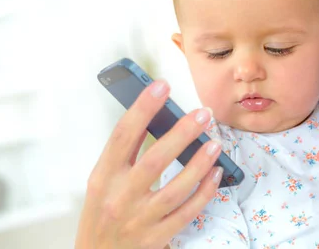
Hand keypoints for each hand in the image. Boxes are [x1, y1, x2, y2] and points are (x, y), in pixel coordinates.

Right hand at [75, 80, 222, 248]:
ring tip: (215, 142)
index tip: (161, 86)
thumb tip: (153, 118)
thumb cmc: (102, 213)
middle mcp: (120, 198)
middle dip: (181, 134)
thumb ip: (124, 154)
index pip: (122, 136)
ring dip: (199, 163)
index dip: (142, 108)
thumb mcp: (103, 182)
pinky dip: (204, 192)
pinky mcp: (157, 238)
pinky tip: (216, 174)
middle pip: (154, 160)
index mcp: (103, 178)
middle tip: (203, 114)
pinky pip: (187, 212)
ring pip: (176, 188)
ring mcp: (140, 220)